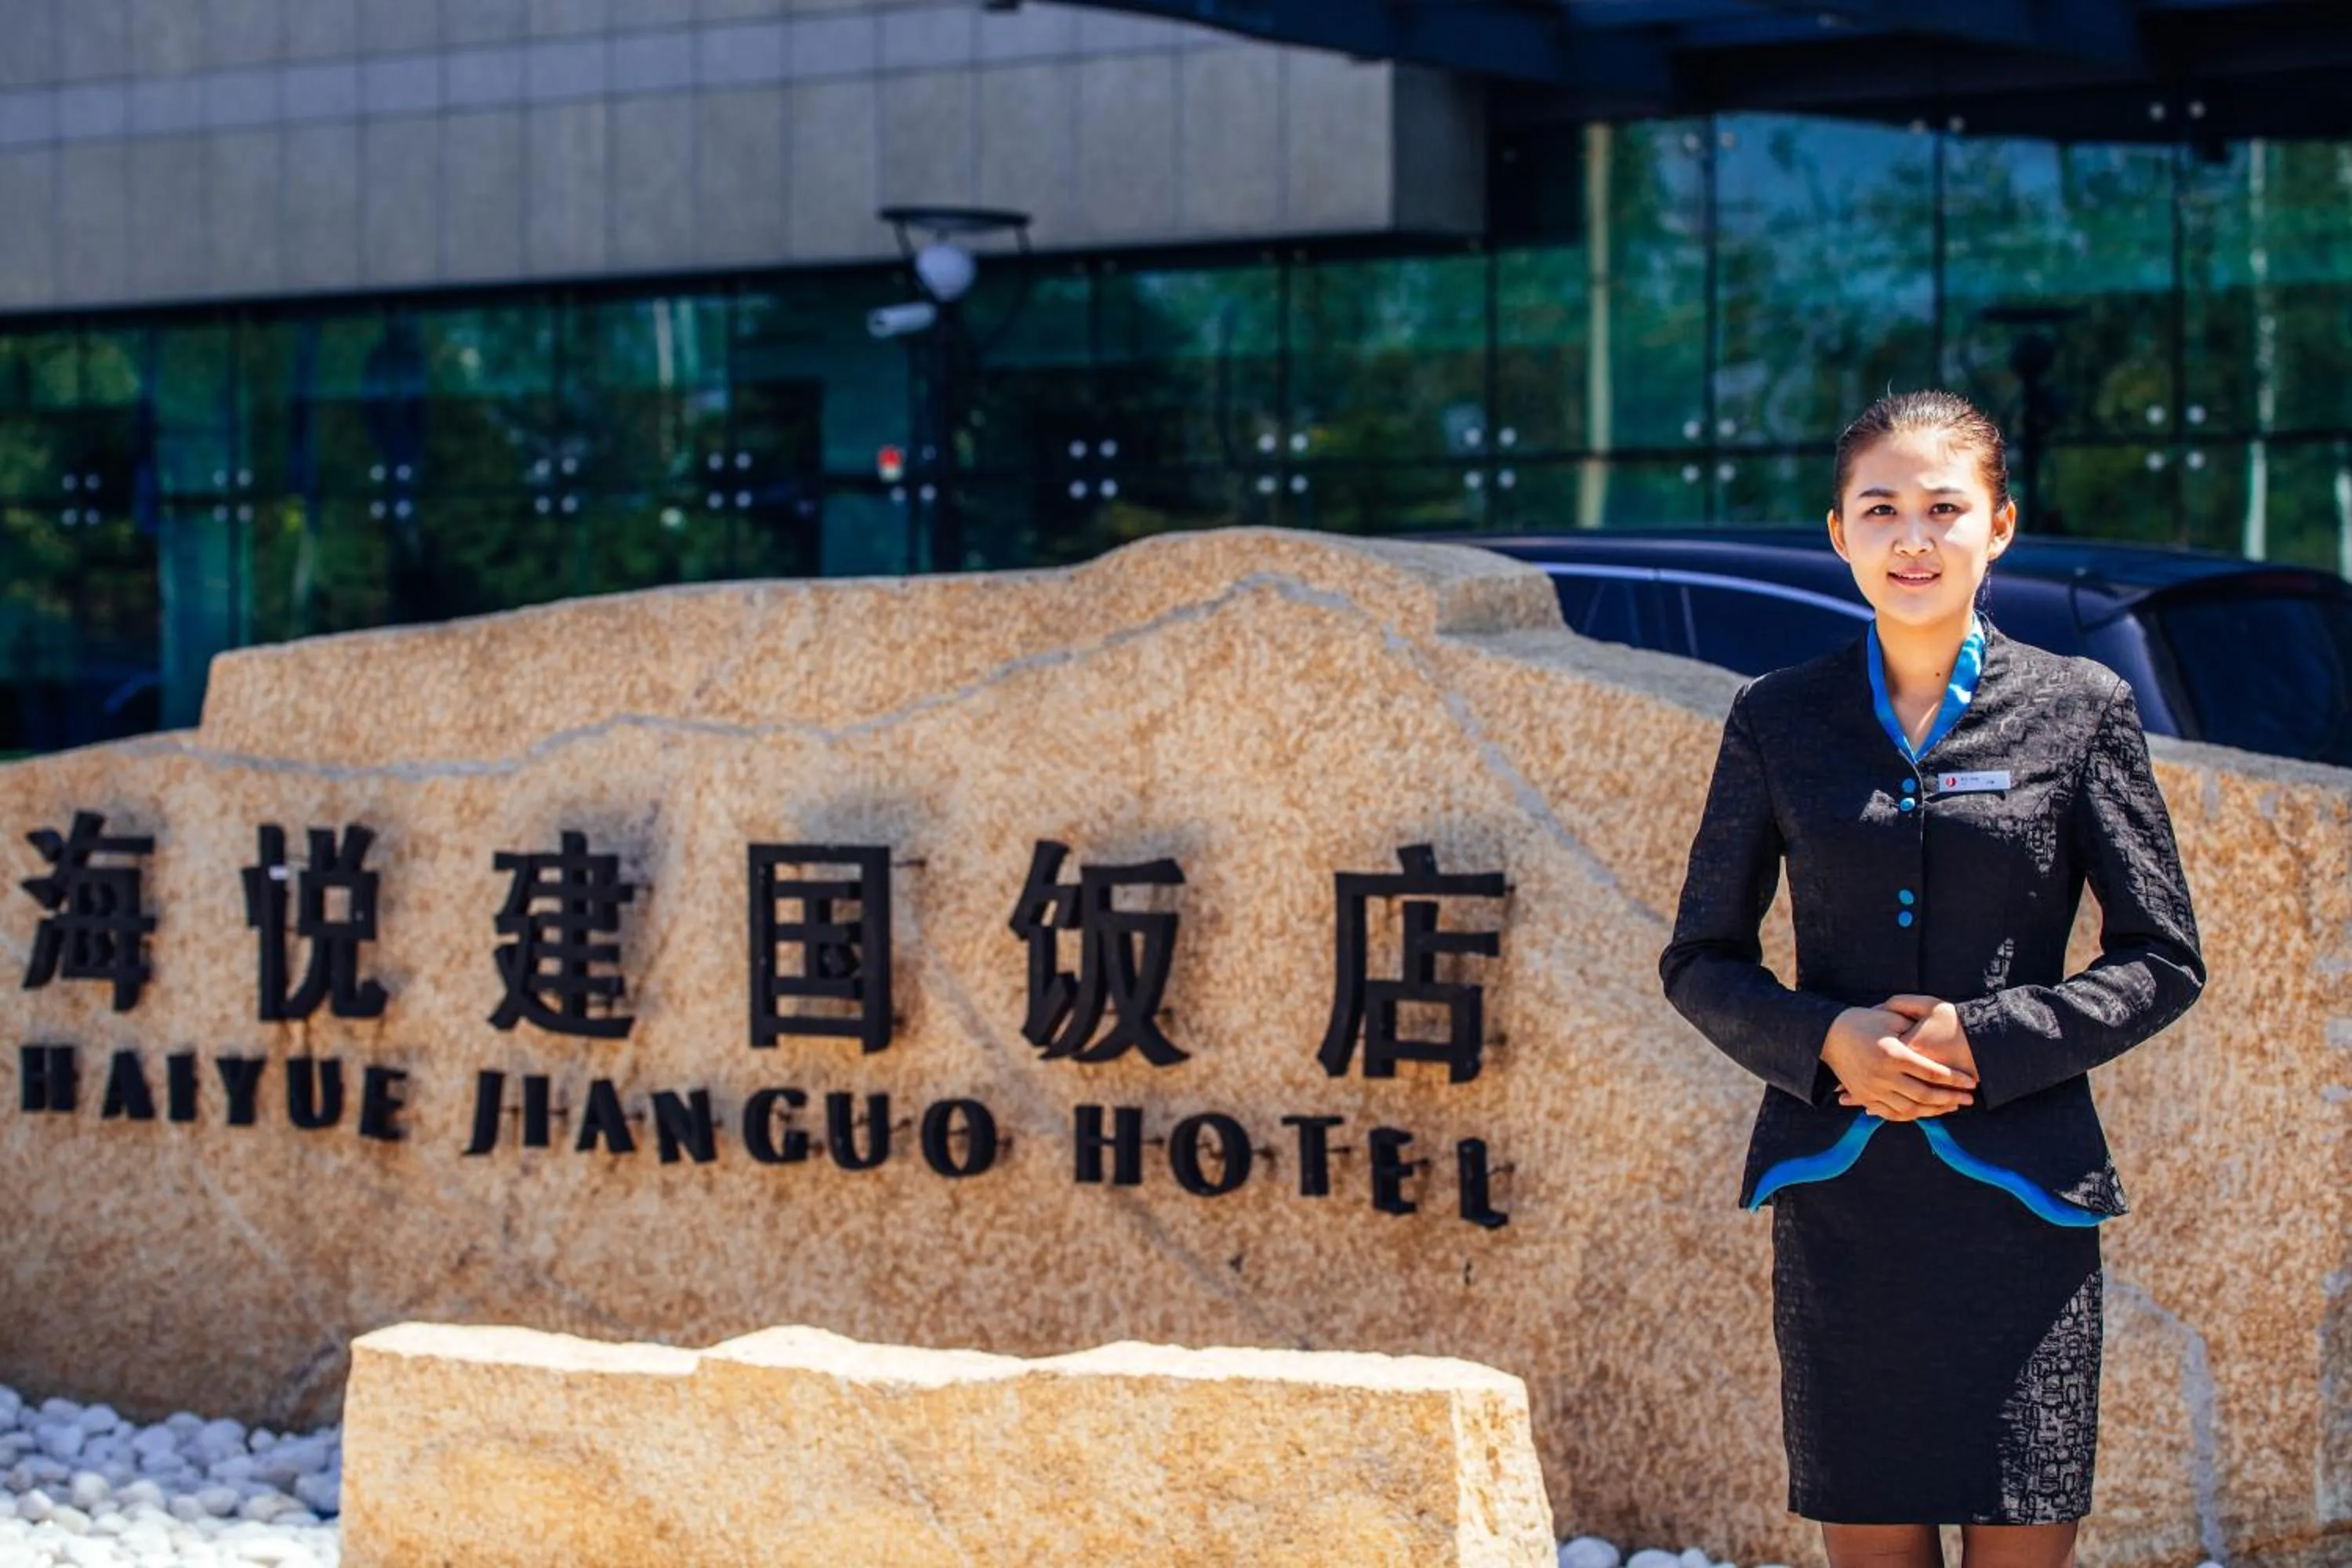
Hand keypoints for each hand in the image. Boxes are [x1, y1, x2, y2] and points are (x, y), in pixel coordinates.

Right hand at [1821, 1002, 1975, 1120]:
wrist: (1828, 1034)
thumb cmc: (1863, 1021)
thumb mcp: (1890, 1018)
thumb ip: (1915, 1031)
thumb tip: (1939, 1043)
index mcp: (1893, 1054)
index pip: (1932, 1072)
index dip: (1955, 1079)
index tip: (1971, 1083)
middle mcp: (1883, 1075)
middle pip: (1924, 1094)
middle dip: (1950, 1099)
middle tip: (1969, 1100)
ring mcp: (1872, 1088)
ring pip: (1910, 1108)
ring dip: (1934, 1110)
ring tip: (1951, 1107)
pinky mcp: (1864, 1095)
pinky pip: (1890, 1113)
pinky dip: (1910, 1116)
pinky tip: (1925, 1112)